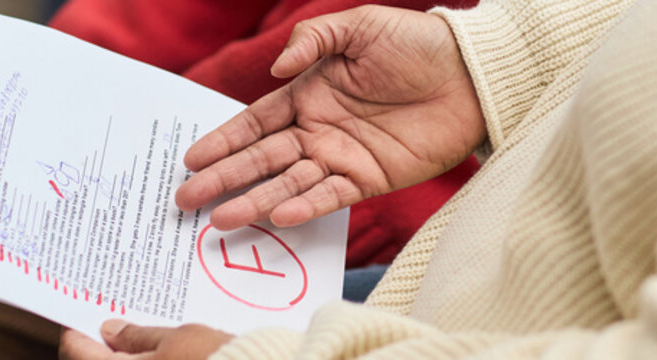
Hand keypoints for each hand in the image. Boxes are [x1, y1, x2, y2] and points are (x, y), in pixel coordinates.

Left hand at [59, 320, 232, 359]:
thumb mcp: (178, 338)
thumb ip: (139, 336)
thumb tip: (112, 329)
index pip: (75, 349)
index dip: (77, 327)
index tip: (83, 313)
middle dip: (100, 344)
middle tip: (112, 322)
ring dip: (123, 356)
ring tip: (138, 338)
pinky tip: (156, 354)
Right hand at [175, 5, 484, 229]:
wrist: (470, 73)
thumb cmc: (416, 44)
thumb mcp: (359, 27)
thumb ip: (313, 41)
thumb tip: (276, 70)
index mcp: (309, 94)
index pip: (256, 122)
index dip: (224, 140)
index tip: (191, 159)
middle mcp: (319, 130)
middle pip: (262, 158)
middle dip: (224, 179)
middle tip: (186, 201)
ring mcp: (342, 157)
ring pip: (288, 183)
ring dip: (254, 201)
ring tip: (220, 221)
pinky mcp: (370, 179)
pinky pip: (330, 196)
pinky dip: (304, 207)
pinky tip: (276, 216)